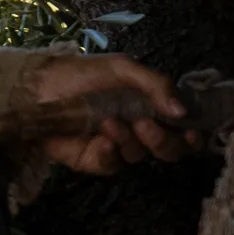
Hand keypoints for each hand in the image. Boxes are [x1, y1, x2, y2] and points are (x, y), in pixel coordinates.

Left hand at [27, 55, 195, 176]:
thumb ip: (156, 85)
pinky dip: (111, 153)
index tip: (191, 132)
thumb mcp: (123, 69)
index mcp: (152, 108)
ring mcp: (118, 147)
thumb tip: (183, 111)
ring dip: (129, 139)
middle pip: (169, 150)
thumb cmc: (84, 74)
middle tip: (143, 124)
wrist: (41, 87)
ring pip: (139, 155)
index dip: (193, 136)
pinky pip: (113, 165)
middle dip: (163, 140)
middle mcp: (140, 130)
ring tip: (109, 121)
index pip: (184, 130)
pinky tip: (102, 139)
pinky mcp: (95, 160)